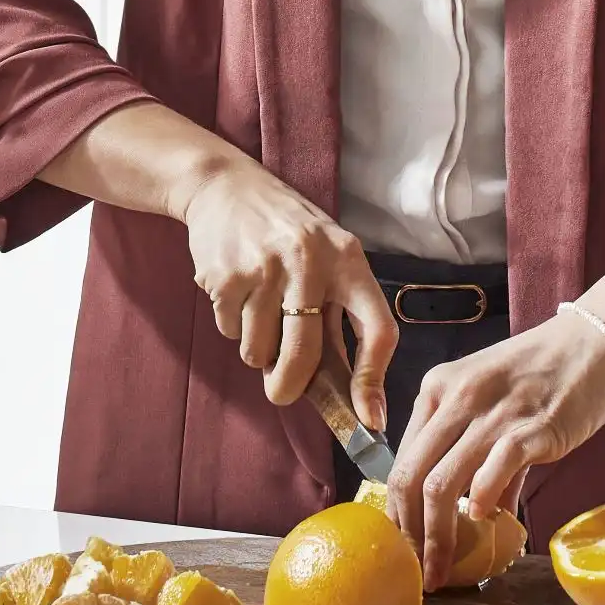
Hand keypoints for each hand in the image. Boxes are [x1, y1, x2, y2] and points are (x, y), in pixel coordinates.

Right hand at [178, 154, 394, 426]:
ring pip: (260, 351)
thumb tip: (354, 397)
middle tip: (281, 392)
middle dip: (289, 386)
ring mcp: (266, 268)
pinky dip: (232, 326)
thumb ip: (338, 318)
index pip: (378, 329)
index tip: (370, 418)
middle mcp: (311, 260)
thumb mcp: (326, 260)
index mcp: (348, 259)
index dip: (374, 381)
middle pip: (305, 356)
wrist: (226, 186)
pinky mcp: (226, 275)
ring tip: (258, 310)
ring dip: (257, 348)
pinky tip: (237, 294)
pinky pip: (230, 332)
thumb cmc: (287, 233)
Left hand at [388, 309, 604, 586]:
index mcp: (438, 388)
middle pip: (410, 478)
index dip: (397, 511)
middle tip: (419, 569)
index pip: (400, 460)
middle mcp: (457, 398)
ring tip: (444, 568)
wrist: (599, 338)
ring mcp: (493, 413)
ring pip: (441, 485)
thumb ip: (478, 455)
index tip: (405, 544)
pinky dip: (484, 506)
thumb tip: (478, 516)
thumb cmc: (548, 371)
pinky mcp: (532, 428)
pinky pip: (492, 474)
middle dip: (409, 534)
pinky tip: (488, 523)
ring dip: (438, 537)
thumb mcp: (494, 401)